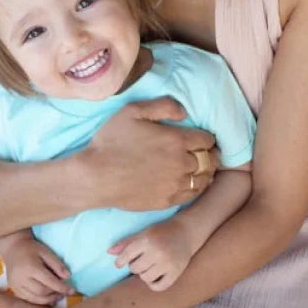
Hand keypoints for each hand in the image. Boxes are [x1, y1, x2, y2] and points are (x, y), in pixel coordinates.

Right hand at [0, 236, 71, 304]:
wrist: (12, 248)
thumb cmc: (31, 249)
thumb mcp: (46, 252)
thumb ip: (57, 264)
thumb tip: (68, 277)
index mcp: (30, 267)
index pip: (49, 281)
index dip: (62, 287)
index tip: (72, 290)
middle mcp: (21, 278)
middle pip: (42, 292)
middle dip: (55, 294)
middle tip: (64, 292)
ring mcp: (15, 285)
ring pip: (35, 298)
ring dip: (48, 299)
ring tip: (57, 296)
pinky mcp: (13, 289)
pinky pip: (28, 299)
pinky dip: (39, 300)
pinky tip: (47, 297)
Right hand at [87, 98, 220, 210]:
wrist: (95, 176)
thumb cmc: (111, 141)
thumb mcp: (132, 111)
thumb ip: (163, 106)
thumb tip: (185, 112)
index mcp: (176, 140)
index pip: (206, 139)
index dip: (208, 138)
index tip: (204, 138)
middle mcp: (181, 163)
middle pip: (210, 159)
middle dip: (212, 154)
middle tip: (210, 153)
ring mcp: (175, 184)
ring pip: (204, 178)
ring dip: (208, 171)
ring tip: (205, 168)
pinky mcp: (167, 200)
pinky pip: (192, 194)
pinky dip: (197, 187)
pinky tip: (193, 183)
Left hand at [109, 219, 193, 291]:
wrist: (186, 232)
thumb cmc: (161, 232)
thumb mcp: (144, 233)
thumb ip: (127, 243)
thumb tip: (109, 252)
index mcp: (147, 240)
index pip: (127, 256)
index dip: (120, 261)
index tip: (120, 263)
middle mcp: (158, 252)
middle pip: (135, 268)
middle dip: (135, 265)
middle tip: (141, 260)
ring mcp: (168, 264)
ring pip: (145, 278)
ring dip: (144, 274)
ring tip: (148, 267)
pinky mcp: (176, 272)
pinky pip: (159, 287)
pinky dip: (153, 285)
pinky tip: (154, 278)